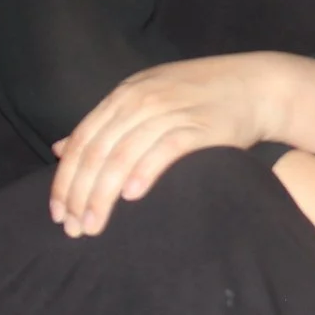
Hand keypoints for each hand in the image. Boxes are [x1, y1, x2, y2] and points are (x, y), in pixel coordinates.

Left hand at [50, 52, 314, 234]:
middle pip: (98, 151)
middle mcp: (141, 100)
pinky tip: (132, 196)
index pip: (82, 140)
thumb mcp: (145, 100)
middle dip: (80, 193)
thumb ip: (104, 125)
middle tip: (73, 228)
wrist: (257, 86)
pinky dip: (145, 172)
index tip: (57, 213)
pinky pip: (165, 149)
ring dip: (104, 194)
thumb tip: (59, 149)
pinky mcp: (199, 125)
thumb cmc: (198, 98)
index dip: (66, 178)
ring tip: (94, 224)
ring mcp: (170, 111)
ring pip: (123, 155)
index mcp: (124, 95)